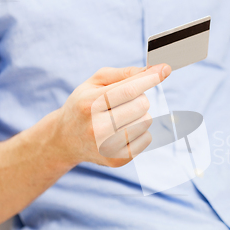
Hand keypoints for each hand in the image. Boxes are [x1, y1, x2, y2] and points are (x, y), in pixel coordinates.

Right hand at [53, 64, 171, 166]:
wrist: (64, 140)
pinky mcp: (117, 160)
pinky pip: (147, 138)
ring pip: (146, 121)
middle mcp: (97, 126)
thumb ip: (124, 74)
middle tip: (126, 102)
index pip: (129, 89)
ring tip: (122, 117)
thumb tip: (155, 70)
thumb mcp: (95, 83)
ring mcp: (107, 146)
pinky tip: (123, 131)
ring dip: (140, 115)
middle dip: (140, 98)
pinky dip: (141, 131)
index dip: (150, 78)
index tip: (165, 69)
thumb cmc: (84, 105)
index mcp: (90, 103)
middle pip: (142, 105)